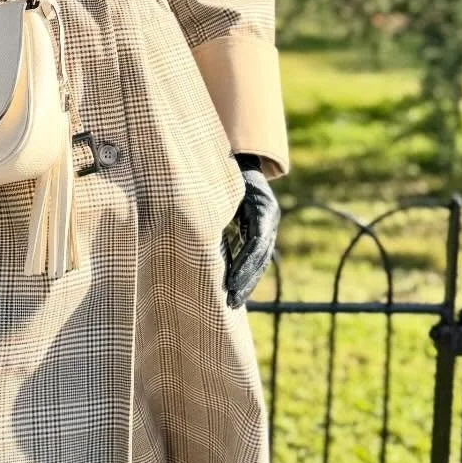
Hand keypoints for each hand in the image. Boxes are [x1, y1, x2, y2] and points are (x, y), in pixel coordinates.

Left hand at [221, 153, 279, 309]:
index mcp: (263, 208)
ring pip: (260, 261)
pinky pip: (255, 257)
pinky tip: (235, 290)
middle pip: (261, 256)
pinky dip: (245, 274)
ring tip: (232, 304)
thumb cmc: (222, 171)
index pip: (257, 243)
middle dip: (246, 281)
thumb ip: (212, 206)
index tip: (230, 285)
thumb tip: (192, 225)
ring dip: (247, 283)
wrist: (238, 159)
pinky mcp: (260, 231)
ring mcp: (268, 226)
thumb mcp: (219, 185)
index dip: (245, 265)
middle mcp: (269, 219)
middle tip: (231, 302)